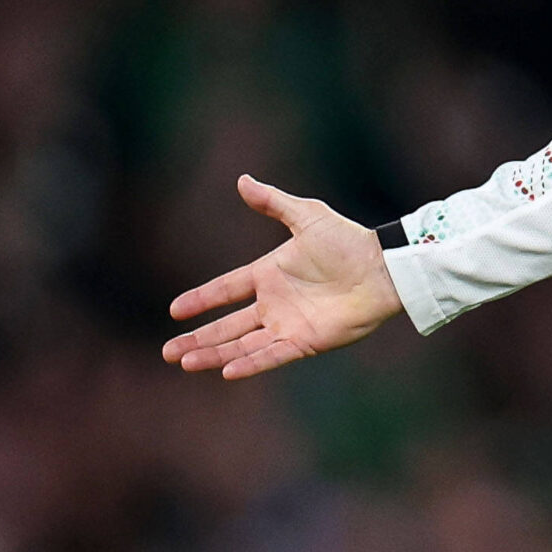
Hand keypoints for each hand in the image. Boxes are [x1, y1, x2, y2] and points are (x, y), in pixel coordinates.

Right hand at [163, 175, 403, 378]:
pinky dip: (250, 363)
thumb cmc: (349, 241)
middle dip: (198, 339)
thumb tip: (242, 180)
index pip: (226, 289)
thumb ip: (273, 202)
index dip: (201, 299)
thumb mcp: (308, 216)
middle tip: (167, 352)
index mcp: (270, 274)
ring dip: (214, 354)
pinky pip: (273, 355)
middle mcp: (275, 303)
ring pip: (243, 344)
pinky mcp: (307, 341)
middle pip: (228, 326)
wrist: (384, 268)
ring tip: (184, 362)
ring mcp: (289, 324)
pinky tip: (226, 371)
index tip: (175, 310)